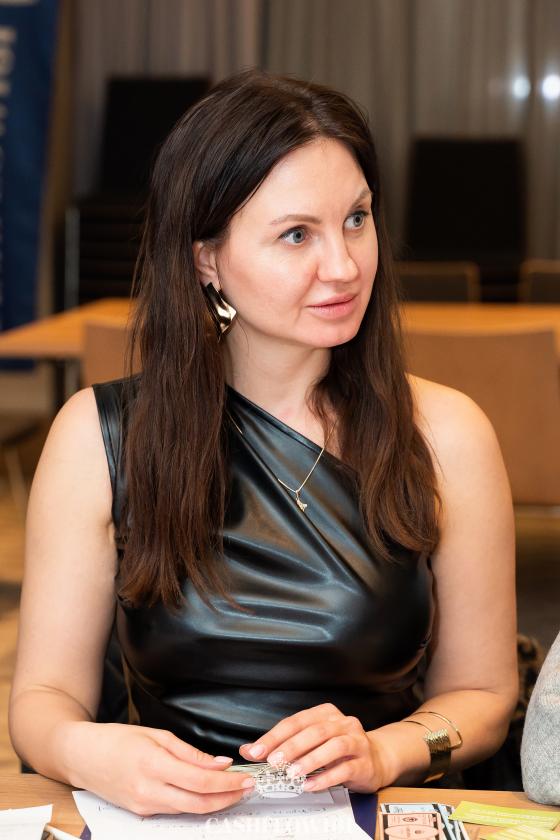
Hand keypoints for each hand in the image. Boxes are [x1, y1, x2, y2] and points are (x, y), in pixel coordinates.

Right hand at [61, 722, 254, 814]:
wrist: (83, 756)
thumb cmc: (116, 740)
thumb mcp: (157, 735)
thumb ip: (190, 752)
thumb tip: (219, 763)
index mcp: (154, 765)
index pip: (201, 781)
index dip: (227, 783)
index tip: (245, 778)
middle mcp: (149, 791)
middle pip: (199, 803)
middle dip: (228, 799)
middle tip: (247, 789)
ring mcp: (144, 806)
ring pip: (189, 811)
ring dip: (215, 803)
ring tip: (233, 791)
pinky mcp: (141, 812)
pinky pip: (175, 811)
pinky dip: (195, 804)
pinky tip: (207, 794)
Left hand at [238, 703, 381, 792]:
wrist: (376, 758)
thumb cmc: (339, 749)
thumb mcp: (310, 742)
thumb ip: (282, 744)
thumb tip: (249, 749)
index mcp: (325, 713)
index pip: (296, 721)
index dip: (275, 736)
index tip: (257, 751)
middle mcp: (342, 723)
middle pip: (314, 731)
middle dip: (291, 747)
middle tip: (274, 762)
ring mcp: (356, 740)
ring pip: (333, 746)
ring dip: (310, 760)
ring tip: (292, 774)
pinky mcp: (364, 762)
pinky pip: (344, 769)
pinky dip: (326, 777)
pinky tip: (311, 785)